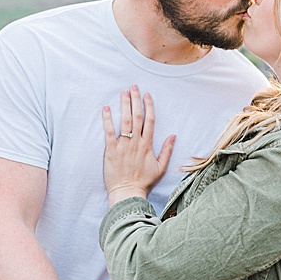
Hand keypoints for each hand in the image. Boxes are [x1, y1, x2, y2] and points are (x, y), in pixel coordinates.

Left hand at [101, 85, 175, 205]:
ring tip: (123, 92)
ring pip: (125, 121)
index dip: (149, 106)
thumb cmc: (144, 182)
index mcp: (148, 145)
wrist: (128, 192)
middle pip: (137, 117)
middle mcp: (136, 142)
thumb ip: (167, 150)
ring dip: (124, 105)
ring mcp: (124, 146)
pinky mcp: (111, 150)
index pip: (150, 121)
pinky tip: (106, 108)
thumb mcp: (160, 167)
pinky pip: (109, 132)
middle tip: (133, 87)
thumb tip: (174, 135)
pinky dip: (107, 119)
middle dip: (136, 100)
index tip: (147, 95)